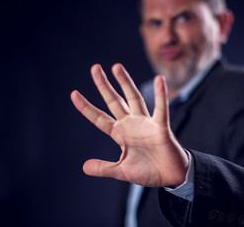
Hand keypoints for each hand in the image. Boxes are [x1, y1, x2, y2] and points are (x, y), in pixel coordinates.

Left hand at [70, 63, 187, 186]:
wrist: (170, 176)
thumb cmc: (148, 171)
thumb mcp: (122, 171)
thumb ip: (104, 168)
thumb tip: (84, 167)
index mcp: (120, 134)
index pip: (100, 118)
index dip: (86, 107)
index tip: (74, 94)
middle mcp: (131, 125)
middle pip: (114, 101)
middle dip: (104, 86)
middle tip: (94, 68)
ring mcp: (145, 123)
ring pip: (134, 98)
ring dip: (126, 83)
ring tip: (116, 67)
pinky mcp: (161, 126)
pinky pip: (161, 108)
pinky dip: (161, 95)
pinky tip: (159, 80)